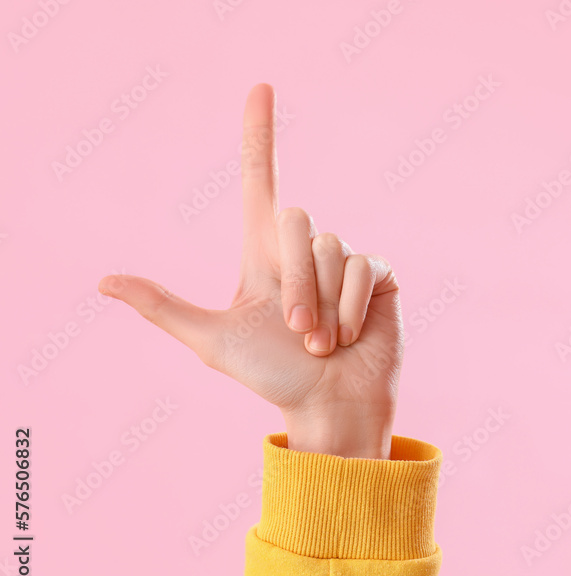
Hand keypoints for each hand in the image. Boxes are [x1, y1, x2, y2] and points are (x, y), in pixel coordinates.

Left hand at [98, 84, 402, 458]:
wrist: (329, 405)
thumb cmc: (273, 377)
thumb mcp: (213, 341)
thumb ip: (165, 307)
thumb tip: (103, 282)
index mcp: (264, 254)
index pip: (260, 180)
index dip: (259, 133)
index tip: (261, 86)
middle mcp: (304, 250)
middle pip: (296, 218)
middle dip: (294, 282)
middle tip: (297, 332)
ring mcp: (344, 260)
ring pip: (330, 245)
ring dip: (322, 304)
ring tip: (323, 341)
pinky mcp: (377, 274)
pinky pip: (363, 264)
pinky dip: (350, 307)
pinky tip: (351, 334)